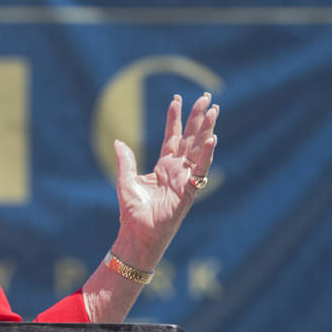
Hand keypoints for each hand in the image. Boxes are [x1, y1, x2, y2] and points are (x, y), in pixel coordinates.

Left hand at [110, 93, 218, 271]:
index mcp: (163, 166)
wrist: (138, 234)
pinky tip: (211, 138)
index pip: (172, 137)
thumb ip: (125, 161)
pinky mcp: (189, 190)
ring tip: (214, 109)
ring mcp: (185, 179)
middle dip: (198, 117)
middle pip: (190, 138)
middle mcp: (177, 170)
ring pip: (198, 148)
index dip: (174, 118)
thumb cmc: (132, 212)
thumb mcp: (125, 181)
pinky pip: (200, 169)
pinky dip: (206, 154)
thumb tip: (118, 141)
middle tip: (206, 97)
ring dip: (207, 129)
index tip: (176, 99)